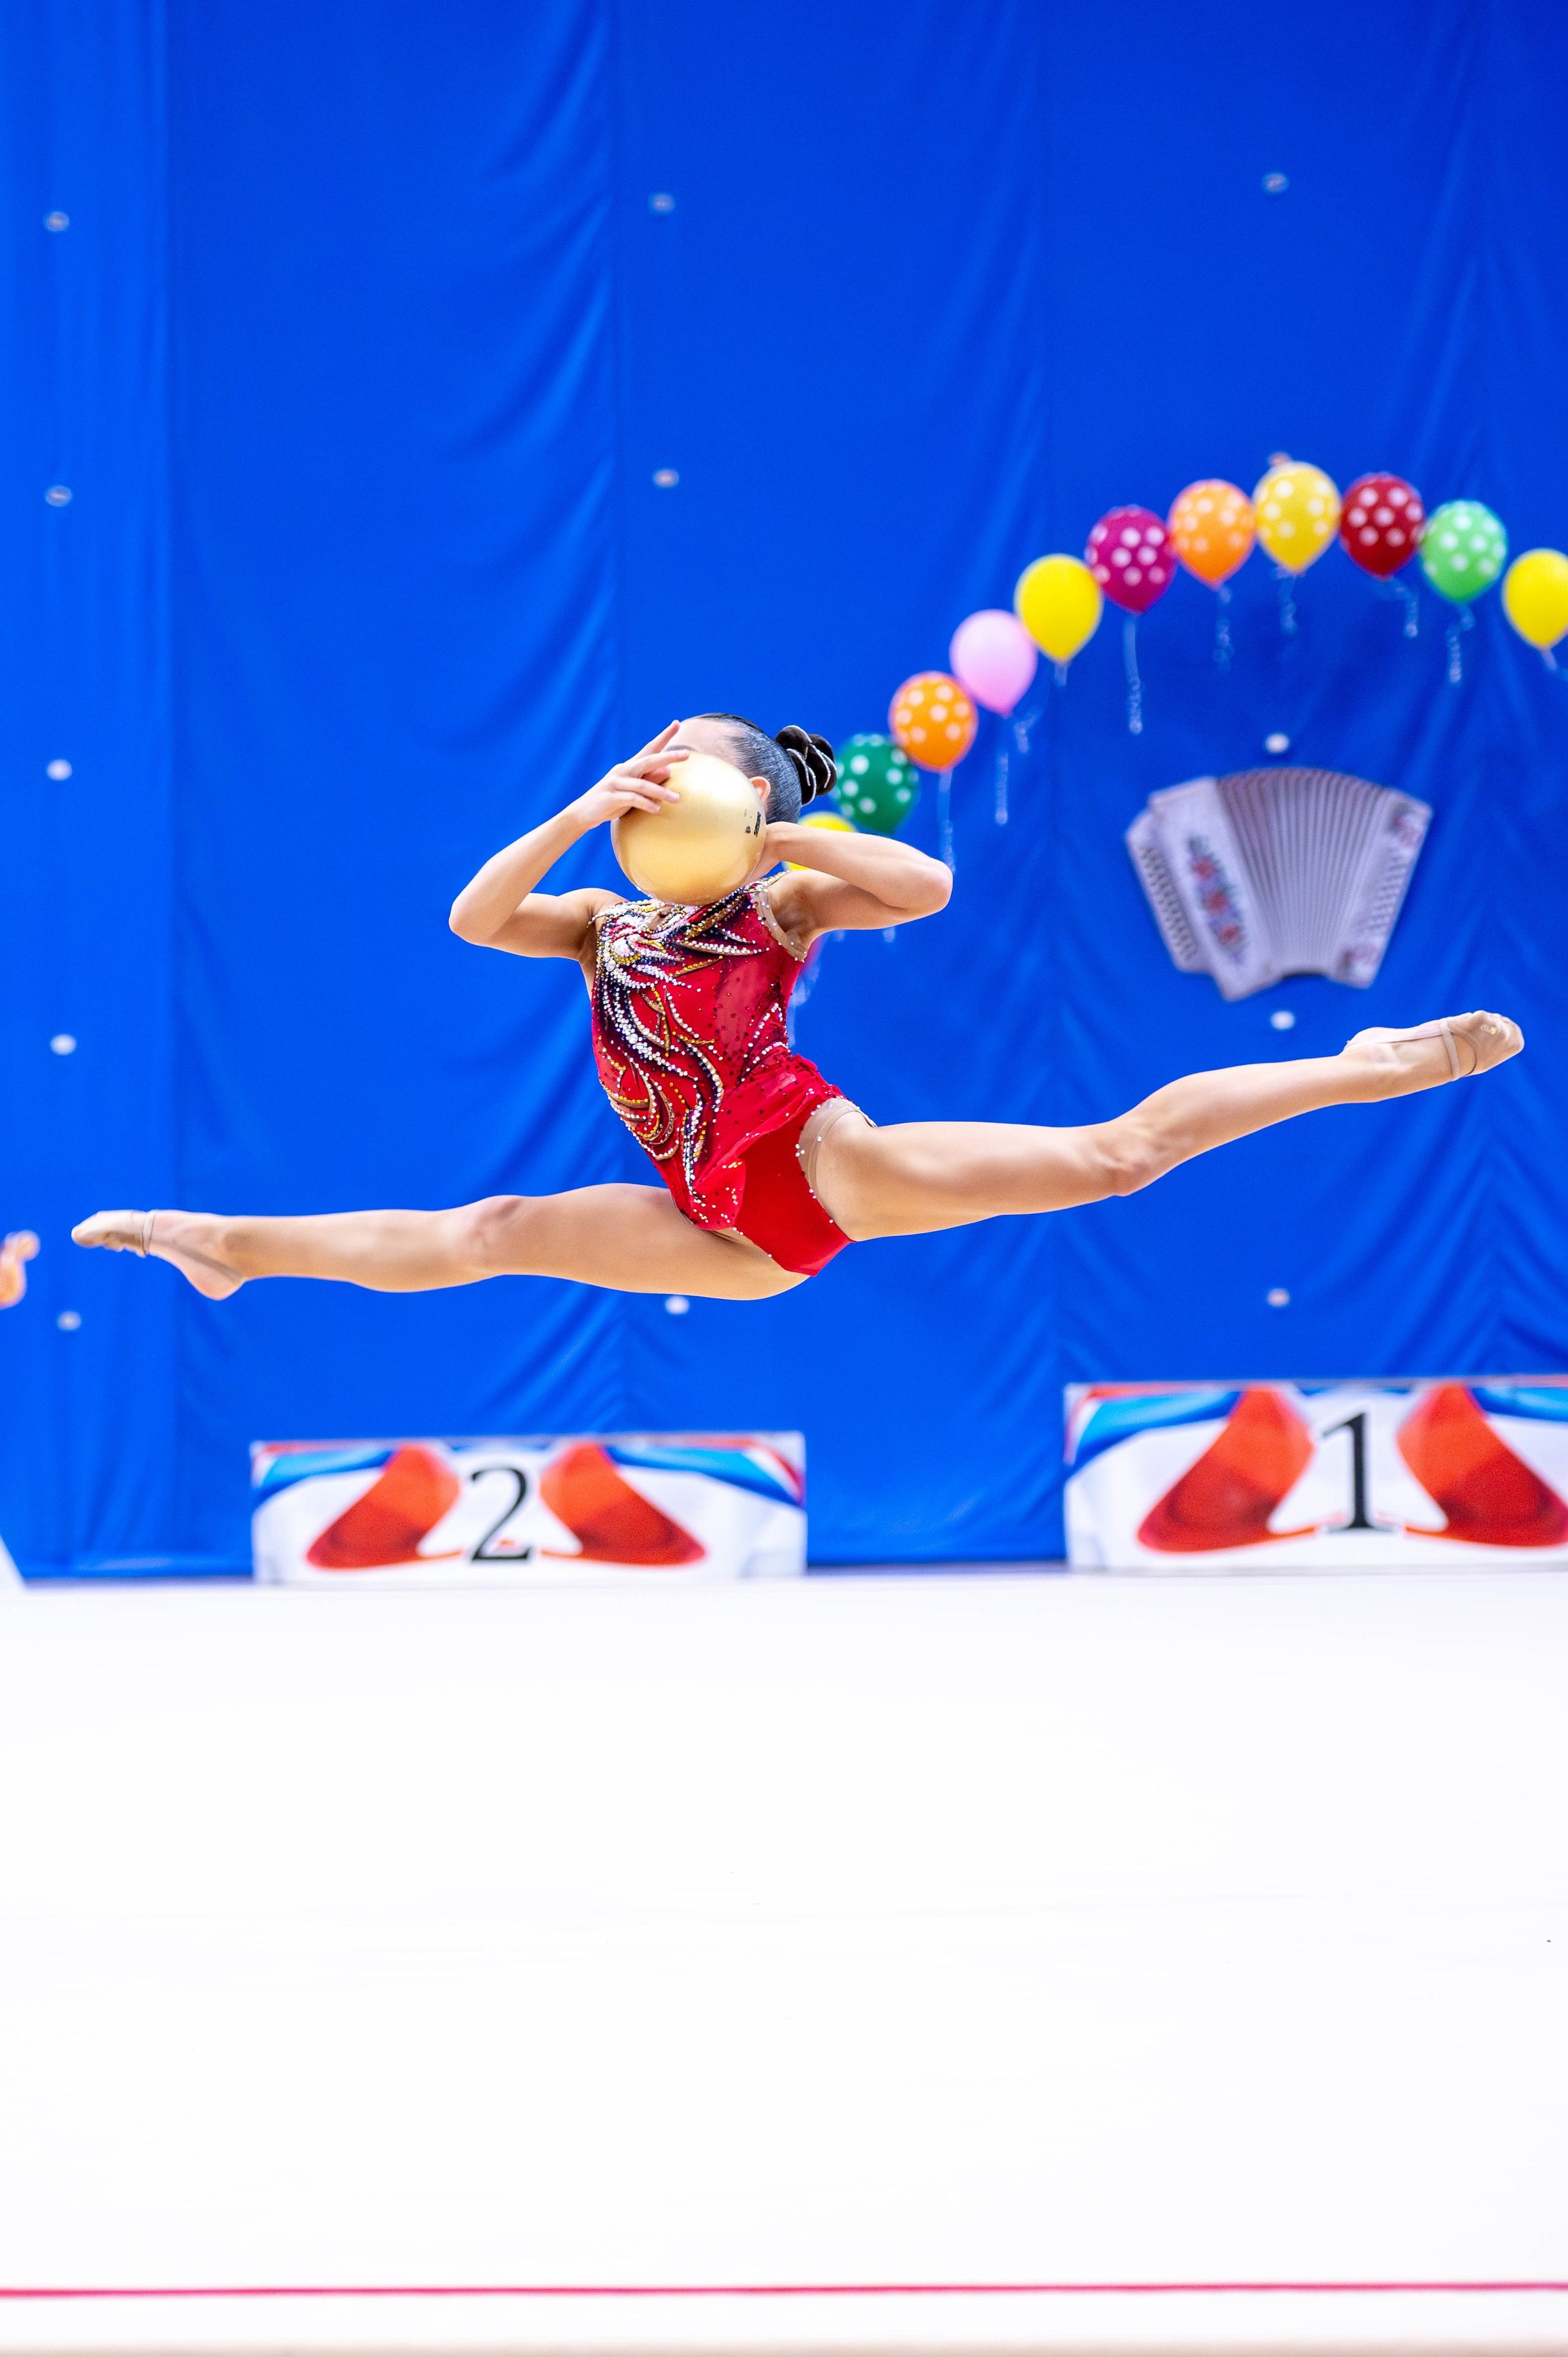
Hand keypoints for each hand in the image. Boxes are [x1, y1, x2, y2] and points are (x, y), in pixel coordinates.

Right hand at [571, 721, 686, 827]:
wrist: (584, 813)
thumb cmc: (613, 801)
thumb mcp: (634, 790)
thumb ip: (650, 780)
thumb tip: (669, 771)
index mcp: (630, 766)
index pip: (650, 748)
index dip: (664, 736)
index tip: (677, 723)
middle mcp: (623, 770)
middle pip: (648, 760)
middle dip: (668, 756)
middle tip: (687, 754)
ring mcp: (616, 782)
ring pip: (642, 783)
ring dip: (661, 791)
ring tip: (677, 799)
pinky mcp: (611, 797)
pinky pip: (631, 799)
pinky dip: (645, 803)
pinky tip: (657, 810)